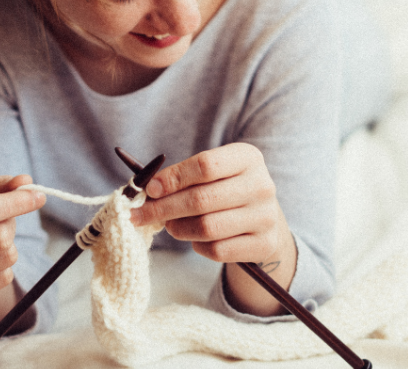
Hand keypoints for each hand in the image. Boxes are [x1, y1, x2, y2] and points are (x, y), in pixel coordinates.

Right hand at [0, 174, 44, 330]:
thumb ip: (0, 184)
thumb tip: (25, 182)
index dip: (17, 203)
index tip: (39, 197)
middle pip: (0, 238)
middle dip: (11, 227)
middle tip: (2, 222)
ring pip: (7, 258)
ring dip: (9, 246)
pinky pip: (5, 278)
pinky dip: (4, 267)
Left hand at [130, 143, 296, 315]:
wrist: (264, 219)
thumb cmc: (226, 190)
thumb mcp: (212, 173)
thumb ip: (182, 177)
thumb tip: (146, 189)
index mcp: (247, 158)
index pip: (205, 166)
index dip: (172, 178)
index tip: (149, 189)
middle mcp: (261, 186)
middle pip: (202, 199)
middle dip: (164, 208)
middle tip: (141, 215)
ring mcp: (265, 217)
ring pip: (207, 228)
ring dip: (179, 229)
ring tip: (171, 225)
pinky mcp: (264, 244)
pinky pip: (218, 250)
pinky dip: (198, 246)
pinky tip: (196, 238)